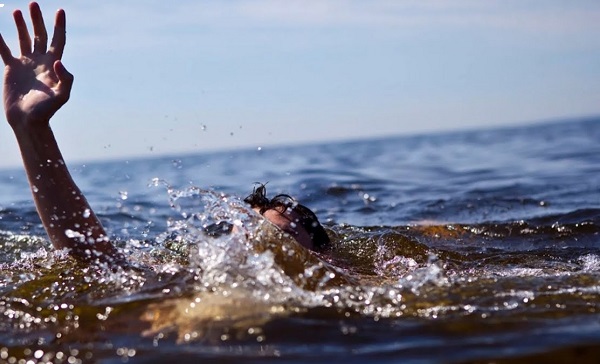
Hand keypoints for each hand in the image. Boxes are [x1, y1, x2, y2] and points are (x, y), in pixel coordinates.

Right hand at [0, 2, 72, 127]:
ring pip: (24, 39)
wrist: (28, 120)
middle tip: (33, 4)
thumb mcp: (61, 96)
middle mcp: (40, 61)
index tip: (60, 10)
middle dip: (37, 20)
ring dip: (21, 25)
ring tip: (17, 11)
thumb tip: (59, 61)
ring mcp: (26, 64)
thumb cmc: (46, 110)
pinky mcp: (12, 69)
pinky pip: (4, 50)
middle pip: (40, 35)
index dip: (59, 26)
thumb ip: (65, 79)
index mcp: (53, 65)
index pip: (58, 40)